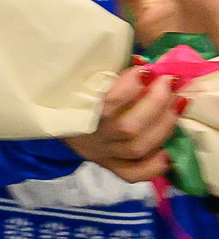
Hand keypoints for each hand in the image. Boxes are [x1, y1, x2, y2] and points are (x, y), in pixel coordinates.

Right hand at [71, 68, 179, 184]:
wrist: (59, 121)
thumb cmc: (77, 93)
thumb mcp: (84, 79)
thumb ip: (110, 74)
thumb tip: (147, 65)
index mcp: (78, 110)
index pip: (106, 102)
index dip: (130, 86)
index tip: (146, 69)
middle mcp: (92, 136)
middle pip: (128, 128)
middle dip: (155, 103)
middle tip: (169, 83)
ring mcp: (102, 153)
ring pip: (136, 148)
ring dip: (163, 125)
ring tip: (177, 104)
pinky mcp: (111, 166)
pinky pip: (134, 173)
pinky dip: (154, 165)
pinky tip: (169, 151)